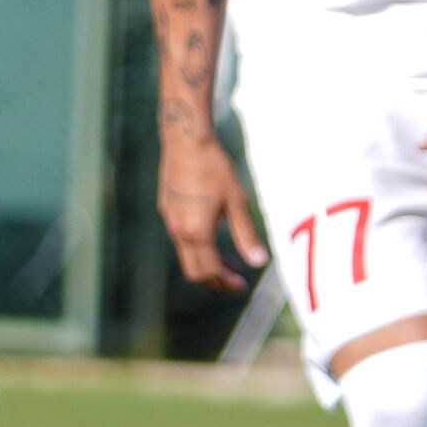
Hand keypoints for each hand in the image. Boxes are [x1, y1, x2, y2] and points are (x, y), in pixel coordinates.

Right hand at [158, 138, 267, 290]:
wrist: (186, 141)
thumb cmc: (215, 169)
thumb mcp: (237, 202)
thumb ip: (246, 235)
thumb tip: (259, 263)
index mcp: (197, 232)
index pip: (210, 271)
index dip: (226, 282)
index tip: (242, 285)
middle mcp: (179, 231)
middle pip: (194, 271)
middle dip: (215, 280)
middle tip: (235, 278)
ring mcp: (170, 220)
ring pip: (186, 255)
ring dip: (207, 262)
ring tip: (228, 258)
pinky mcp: (167, 209)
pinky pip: (180, 238)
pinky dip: (197, 246)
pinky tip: (212, 232)